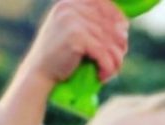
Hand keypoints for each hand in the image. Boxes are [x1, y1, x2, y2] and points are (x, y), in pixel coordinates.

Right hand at [0, 0, 128, 124]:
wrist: (40, 72)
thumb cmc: (61, 58)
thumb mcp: (75, 35)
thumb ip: (94, 27)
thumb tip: (125, 27)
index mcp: (70, 3)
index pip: (104, 4)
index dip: (119, 20)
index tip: (122, 38)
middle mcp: (71, 8)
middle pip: (111, 25)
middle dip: (119, 47)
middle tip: (116, 63)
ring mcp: (72, 20)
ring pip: (110, 43)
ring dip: (115, 62)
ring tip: (108, 72)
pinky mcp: (75, 37)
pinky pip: (104, 54)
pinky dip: (107, 69)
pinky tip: (101, 77)